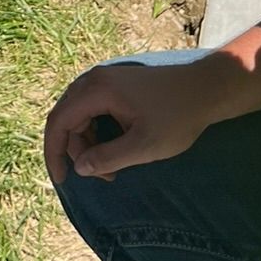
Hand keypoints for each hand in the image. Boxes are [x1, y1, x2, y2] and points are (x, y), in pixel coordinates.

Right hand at [44, 61, 218, 183]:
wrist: (206, 89)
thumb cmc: (177, 117)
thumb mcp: (143, 145)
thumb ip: (108, 158)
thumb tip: (80, 168)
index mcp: (98, 90)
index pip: (59, 121)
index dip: (54, 153)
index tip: (62, 181)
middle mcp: (96, 79)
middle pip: (68, 117)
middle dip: (76, 151)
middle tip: (101, 175)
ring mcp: (106, 79)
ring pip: (80, 114)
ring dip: (88, 143)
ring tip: (112, 168)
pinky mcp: (117, 84)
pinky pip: (93, 108)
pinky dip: (98, 131)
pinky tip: (116, 149)